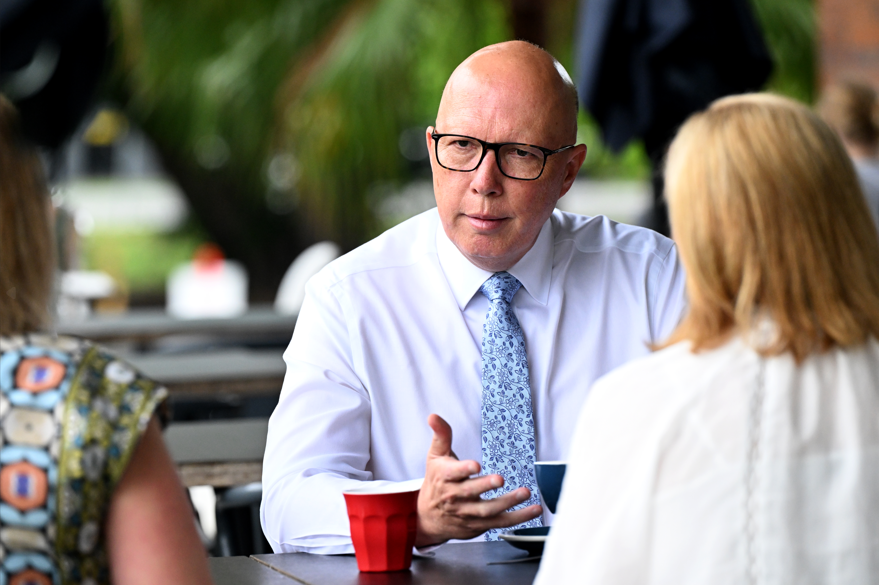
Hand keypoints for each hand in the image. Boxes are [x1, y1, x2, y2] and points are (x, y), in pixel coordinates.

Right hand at [414, 414, 541, 546]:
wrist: (427, 518)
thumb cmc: (435, 482)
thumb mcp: (435, 456)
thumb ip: (441, 435)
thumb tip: (434, 416)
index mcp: (444, 477)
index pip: (453, 473)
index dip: (464, 469)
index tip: (475, 465)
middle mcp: (455, 496)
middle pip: (471, 492)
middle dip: (485, 486)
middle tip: (500, 479)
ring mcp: (467, 513)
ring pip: (488, 510)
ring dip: (507, 502)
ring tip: (524, 493)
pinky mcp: (479, 525)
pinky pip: (500, 522)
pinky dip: (518, 518)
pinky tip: (533, 510)